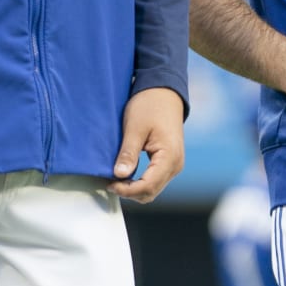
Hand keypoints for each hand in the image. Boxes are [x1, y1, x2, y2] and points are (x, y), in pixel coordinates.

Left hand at [111, 87, 185, 202]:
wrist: (164, 93)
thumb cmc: (150, 106)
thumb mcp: (135, 128)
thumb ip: (128, 153)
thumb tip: (119, 176)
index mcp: (170, 157)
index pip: (148, 186)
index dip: (126, 190)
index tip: (109, 183)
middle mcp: (176, 165)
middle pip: (151, 192)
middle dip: (129, 192)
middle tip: (109, 182)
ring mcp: (175, 165)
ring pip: (153, 189)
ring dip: (134, 189)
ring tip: (116, 179)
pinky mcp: (170, 162)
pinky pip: (155, 181)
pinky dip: (140, 182)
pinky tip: (127, 174)